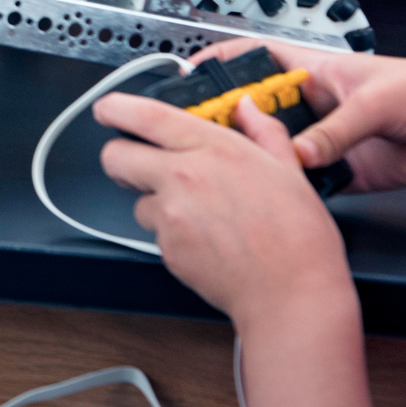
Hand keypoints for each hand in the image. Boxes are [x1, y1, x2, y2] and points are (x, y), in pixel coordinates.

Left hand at [95, 88, 351, 327]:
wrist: (292, 298)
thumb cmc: (298, 238)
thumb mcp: (289, 170)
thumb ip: (263, 130)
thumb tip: (247, 108)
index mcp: (212, 147)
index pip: (144, 114)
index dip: (115, 108)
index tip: (107, 109)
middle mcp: (184, 175)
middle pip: (115, 156)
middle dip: (120, 157)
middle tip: (139, 164)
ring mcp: (171, 214)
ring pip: (136, 199)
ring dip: (154, 203)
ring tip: (196, 214)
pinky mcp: (167, 249)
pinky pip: (155, 234)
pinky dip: (171, 235)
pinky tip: (204, 240)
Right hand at [197, 39, 405, 189]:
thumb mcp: (376, 101)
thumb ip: (335, 130)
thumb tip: (300, 154)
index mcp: (315, 72)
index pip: (255, 60)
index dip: (219, 63)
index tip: (188, 76)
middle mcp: (315, 106)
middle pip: (258, 111)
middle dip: (229, 121)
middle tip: (202, 136)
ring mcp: (327, 141)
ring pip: (278, 151)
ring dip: (261, 161)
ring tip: (235, 171)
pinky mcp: (345, 174)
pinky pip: (308, 185)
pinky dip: (293, 192)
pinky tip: (278, 198)